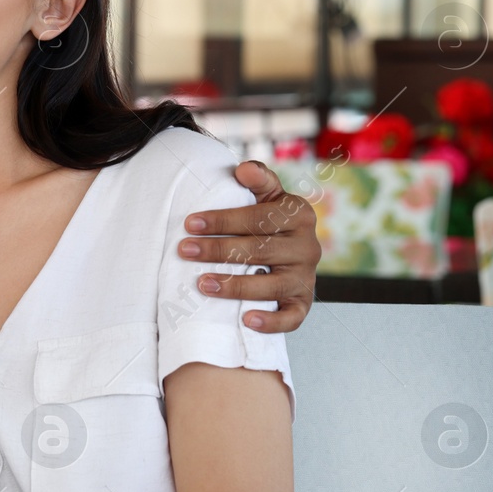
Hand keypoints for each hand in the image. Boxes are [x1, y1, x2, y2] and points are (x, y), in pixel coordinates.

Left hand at [178, 160, 319, 332]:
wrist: (291, 249)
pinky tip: (246, 320)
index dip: (223, 220)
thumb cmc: (269, 220)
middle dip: (218, 251)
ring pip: (271, 285)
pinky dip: (272, 322)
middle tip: (185, 250)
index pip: (259, 217)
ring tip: (202, 283)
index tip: (190, 223)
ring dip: (235, 285)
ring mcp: (305, 277)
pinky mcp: (303, 303)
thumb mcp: (268, 195)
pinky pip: (292, 317)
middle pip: (259, 250)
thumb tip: (242, 169)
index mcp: (299, 215)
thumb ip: (259, 179)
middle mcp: (307, 246)